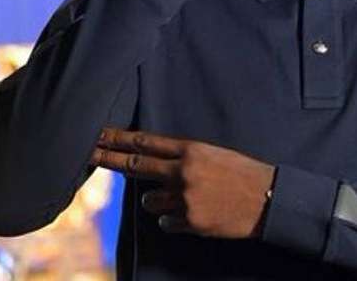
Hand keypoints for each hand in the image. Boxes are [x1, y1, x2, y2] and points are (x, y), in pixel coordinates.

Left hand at [90, 128, 275, 238]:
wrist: (270, 199)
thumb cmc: (243, 173)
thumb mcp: (214, 154)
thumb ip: (183, 158)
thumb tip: (152, 165)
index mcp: (191, 150)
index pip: (145, 142)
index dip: (118, 138)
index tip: (97, 134)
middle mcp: (183, 172)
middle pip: (134, 165)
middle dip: (107, 159)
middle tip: (86, 153)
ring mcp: (185, 198)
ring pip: (148, 201)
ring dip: (158, 200)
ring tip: (185, 198)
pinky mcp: (190, 222)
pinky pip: (165, 221)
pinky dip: (173, 219)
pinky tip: (194, 214)